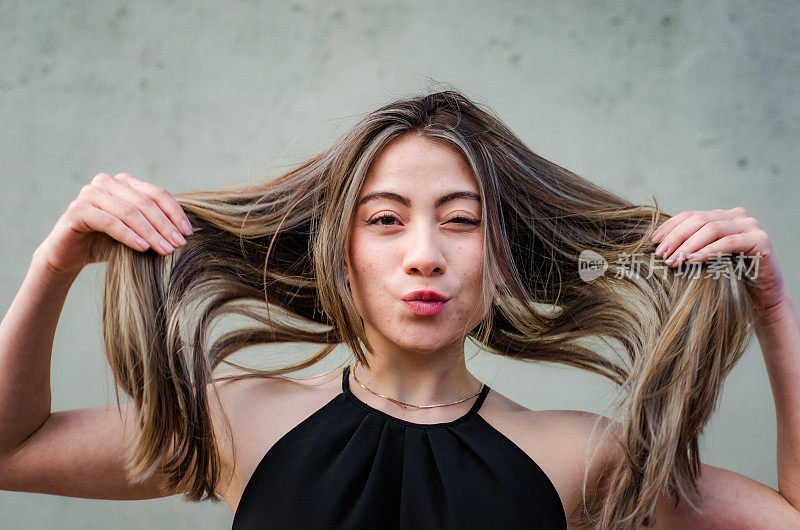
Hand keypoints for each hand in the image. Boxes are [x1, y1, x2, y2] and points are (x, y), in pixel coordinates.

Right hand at [34, 173, 192, 274]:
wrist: (69, 256)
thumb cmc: (106, 243)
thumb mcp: (136, 232)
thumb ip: (155, 224)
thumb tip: (187, 232)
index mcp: (124, 183)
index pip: (157, 194)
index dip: (175, 213)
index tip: (188, 233)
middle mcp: (106, 182)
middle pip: (146, 203)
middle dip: (165, 225)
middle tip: (179, 244)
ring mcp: (90, 193)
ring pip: (130, 212)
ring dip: (151, 233)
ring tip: (165, 250)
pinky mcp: (77, 209)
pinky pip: (110, 222)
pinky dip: (129, 236)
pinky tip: (143, 248)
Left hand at [651, 207, 786, 312]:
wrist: (761, 296)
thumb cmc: (727, 277)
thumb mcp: (704, 257)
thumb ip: (689, 245)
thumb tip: (656, 245)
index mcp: (720, 216)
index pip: (690, 215)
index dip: (670, 227)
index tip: (653, 241)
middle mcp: (736, 216)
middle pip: (698, 220)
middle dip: (676, 237)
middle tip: (661, 254)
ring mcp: (750, 226)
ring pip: (711, 229)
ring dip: (688, 245)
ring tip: (673, 260)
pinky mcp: (760, 240)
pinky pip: (729, 242)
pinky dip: (708, 251)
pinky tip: (693, 260)